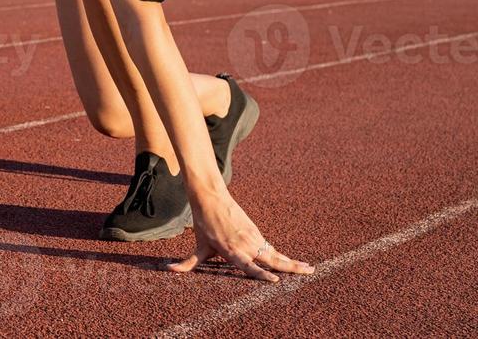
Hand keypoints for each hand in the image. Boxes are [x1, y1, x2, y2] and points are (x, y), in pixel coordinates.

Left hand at [170, 188, 313, 281]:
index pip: (249, 266)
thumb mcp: (198, 245)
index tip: (275, 280)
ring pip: (275, 253)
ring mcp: (253, 237)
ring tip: (308, 269)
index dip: (261, 274)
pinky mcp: (255, 231)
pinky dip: (280, 255)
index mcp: (232, 250)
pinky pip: (269, 247)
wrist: (210, 196)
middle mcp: (246, 244)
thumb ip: (187, 263)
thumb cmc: (203, 223)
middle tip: (309, 272)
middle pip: (272, 259)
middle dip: (291, 267)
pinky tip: (290, 262)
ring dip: (291, 261)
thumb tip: (168, 270)